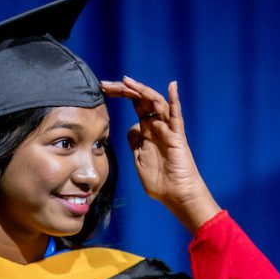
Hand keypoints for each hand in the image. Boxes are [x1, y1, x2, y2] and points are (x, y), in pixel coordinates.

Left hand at [102, 76, 219, 231]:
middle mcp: (157, 126)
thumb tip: (131, 128)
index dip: (120, 96)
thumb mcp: (139, 160)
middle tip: (105, 84)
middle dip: (123, 90)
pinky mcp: (177, 136)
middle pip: (141, 100)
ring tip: (126, 82)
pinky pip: (176, 115)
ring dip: (141, 90)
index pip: (134, 106)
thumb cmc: (160, 182)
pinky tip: (172, 86)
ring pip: (155, 103)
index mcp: (147, 131)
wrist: (176, 195)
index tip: (102, 89)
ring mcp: (167, 129)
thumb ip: (134, 143)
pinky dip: (175, 99)